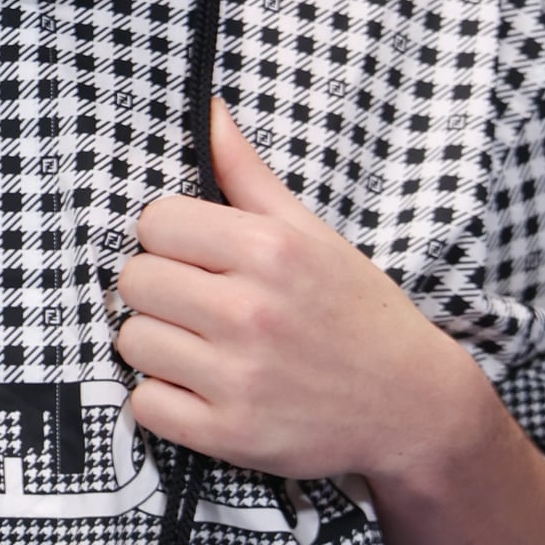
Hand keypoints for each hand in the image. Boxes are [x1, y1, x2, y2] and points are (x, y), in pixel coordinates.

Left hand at [114, 101, 486, 489]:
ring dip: (158, 345)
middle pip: (135, 281)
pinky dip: (164, 400)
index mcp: (270, 251)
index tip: (195, 257)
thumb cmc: (357, 312)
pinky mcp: (229, 434)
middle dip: (158, 290)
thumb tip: (207, 110)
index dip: (169, 239)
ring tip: (202, 347)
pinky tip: (202, 388)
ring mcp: (238, 376)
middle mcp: (250, 311)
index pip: (155, 222)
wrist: (412, 404)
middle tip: (197, 305)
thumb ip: (248, 175)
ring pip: (133, 342)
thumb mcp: (311, 234)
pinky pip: (146, 405)